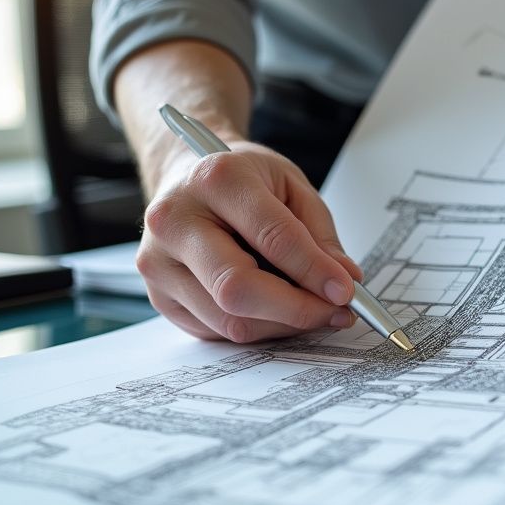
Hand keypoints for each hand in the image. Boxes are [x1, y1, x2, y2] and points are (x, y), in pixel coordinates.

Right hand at [137, 141, 362, 342]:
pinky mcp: (158, 295)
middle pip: (237, 288)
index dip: (314, 270)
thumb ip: (320, 234)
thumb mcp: (291, 185)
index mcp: (215, 179)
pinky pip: (217, 330)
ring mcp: (159, 262)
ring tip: (314, 310)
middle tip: (337, 313)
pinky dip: (260, 328)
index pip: (272, 237)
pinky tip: (280, 310)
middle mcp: (175, 221)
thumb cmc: (243, 179)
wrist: (186, 174)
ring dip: (283, 324)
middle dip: (297, 309)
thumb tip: (344, 281)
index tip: (346, 291)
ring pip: (229, 319)